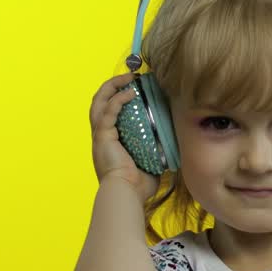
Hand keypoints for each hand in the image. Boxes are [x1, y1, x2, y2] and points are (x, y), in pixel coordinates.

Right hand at [89, 73, 158, 201]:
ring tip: (129, 77)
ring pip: (100, 101)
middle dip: (112, 85)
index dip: (117, 97)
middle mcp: (101, 136)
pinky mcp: (103, 135)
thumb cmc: (137, 186)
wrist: (126, 193)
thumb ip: (156, 154)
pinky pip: (110, 110)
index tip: (134, 88)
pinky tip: (132, 92)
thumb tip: (172, 148)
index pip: (108, 113)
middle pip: (99, 102)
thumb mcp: (149, 164)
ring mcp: (100, 135)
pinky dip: (119, 98)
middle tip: (130, 76)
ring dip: (113, 86)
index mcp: (109, 142)